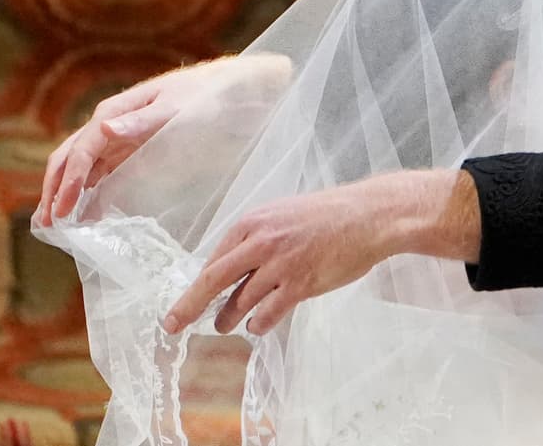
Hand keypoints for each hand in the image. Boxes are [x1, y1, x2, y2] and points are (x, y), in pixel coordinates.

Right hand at [34, 55, 291, 226]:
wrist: (239, 87)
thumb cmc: (211, 93)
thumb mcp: (181, 106)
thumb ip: (144, 120)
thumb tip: (103, 128)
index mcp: (117, 111)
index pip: (83, 149)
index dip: (69, 181)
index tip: (63, 211)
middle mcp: (114, 123)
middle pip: (72, 158)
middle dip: (56, 190)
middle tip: (48, 224)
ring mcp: (124, 136)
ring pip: (85, 167)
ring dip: (69, 193)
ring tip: (58, 224)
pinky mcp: (137, 148)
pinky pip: (106, 171)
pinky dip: (92, 190)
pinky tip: (88, 211)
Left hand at [164, 169, 481, 335]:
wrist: (370, 215)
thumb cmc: (329, 215)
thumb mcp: (284, 216)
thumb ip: (257, 239)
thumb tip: (230, 268)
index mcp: (253, 222)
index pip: (213, 259)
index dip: (194, 285)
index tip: (180, 302)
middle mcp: (261, 242)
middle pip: (213, 281)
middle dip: (188, 307)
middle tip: (172, 326)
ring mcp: (281, 264)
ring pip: (241, 301)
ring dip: (228, 318)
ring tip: (225, 325)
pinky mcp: (301, 283)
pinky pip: (268, 312)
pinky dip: (259, 323)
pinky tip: (258, 325)